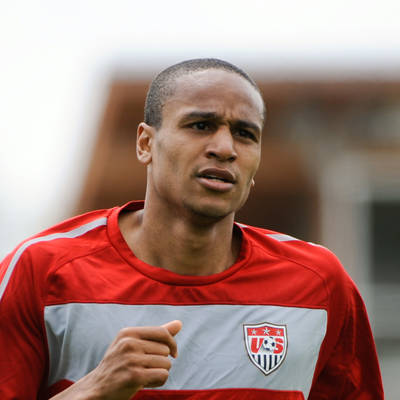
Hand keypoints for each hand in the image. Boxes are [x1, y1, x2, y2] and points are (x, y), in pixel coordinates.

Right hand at [50, 320, 181, 399]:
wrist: (96, 389)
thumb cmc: (119, 365)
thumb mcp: (133, 345)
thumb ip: (157, 335)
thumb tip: (179, 323)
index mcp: (128, 333)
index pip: (162, 333)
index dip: (172, 344)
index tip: (173, 354)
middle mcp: (128, 343)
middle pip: (166, 350)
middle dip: (162, 361)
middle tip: (145, 368)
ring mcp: (131, 360)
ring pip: (166, 364)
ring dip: (160, 372)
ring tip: (144, 376)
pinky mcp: (134, 377)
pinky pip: (163, 376)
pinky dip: (159, 382)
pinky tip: (146, 383)